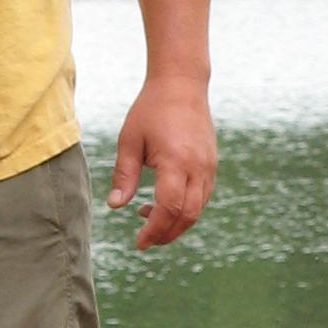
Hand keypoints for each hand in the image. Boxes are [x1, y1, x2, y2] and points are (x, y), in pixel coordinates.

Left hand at [107, 74, 215, 250]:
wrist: (182, 85)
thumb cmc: (151, 110)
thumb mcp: (130, 140)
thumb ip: (124, 175)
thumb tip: (115, 205)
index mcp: (176, 160)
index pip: (169, 207)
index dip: (155, 229)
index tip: (139, 242)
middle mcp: (198, 167)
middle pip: (187, 215)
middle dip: (167, 234)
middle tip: (145, 240)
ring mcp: (209, 167)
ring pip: (198, 210)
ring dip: (176, 224)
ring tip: (149, 219)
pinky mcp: (212, 165)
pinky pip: (203, 198)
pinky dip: (186, 209)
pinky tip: (164, 204)